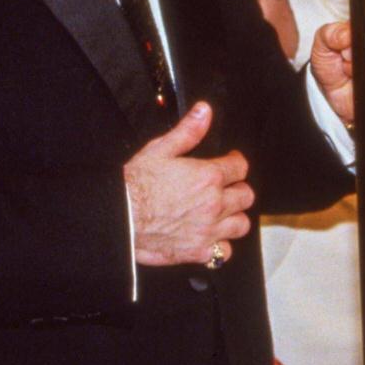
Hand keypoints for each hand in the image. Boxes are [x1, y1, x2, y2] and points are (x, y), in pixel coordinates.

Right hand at [123, 102, 254, 266]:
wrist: (118, 219)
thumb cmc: (135, 186)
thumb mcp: (159, 150)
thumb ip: (187, 131)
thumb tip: (204, 112)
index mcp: (208, 176)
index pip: (240, 167)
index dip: (236, 163)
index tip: (230, 163)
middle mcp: (214, 204)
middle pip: (246, 196)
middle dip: (237, 189)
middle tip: (226, 188)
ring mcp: (208, 230)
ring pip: (242, 224)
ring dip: (234, 217)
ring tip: (222, 212)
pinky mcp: (199, 252)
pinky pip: (224, 252)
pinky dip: (221, 246)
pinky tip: (211, 237)